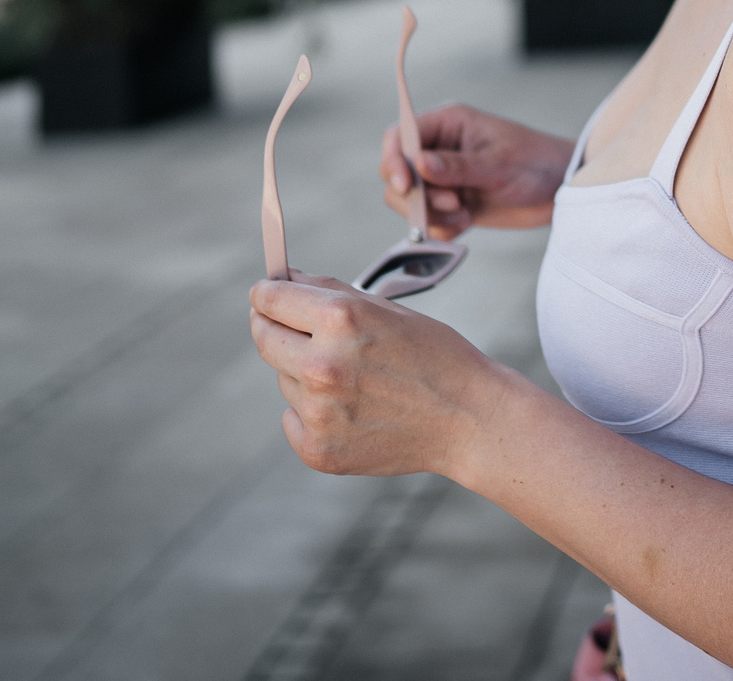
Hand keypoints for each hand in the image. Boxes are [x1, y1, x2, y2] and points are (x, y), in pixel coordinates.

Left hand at [248, 273, 508, 477]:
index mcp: (340, 319)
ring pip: (285, 379)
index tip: (265, 295)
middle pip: (264, 337)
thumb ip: (328, 292)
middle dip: (273, 327)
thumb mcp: (385, 309)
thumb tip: (280, 282)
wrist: (468, 417)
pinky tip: (352, 409)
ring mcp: (319, 412)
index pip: (269, 299)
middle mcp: (323, 365)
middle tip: (292, 328)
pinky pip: (293, 419)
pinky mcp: (319, 449)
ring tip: (353, 378)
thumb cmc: (433, 354)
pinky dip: (312, 412)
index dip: (265, 293)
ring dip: (304, 372)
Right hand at [381, 102, 572, 234]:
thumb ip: (458, 167)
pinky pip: (427, 220)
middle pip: (396, 172)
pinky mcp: (451, 203)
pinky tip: (467, 223)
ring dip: (429, 213)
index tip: (406, 186)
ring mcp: (443, 177)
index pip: (399, 137)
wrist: (562, 190)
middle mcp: (439, 148)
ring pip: (408, 200)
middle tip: (453, 204)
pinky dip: (441, 227)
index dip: (393, 161)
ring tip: (464, 214)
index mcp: (447, 124)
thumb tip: (418, 165)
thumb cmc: (536, 162)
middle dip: (416, 194)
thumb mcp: (499, 164)